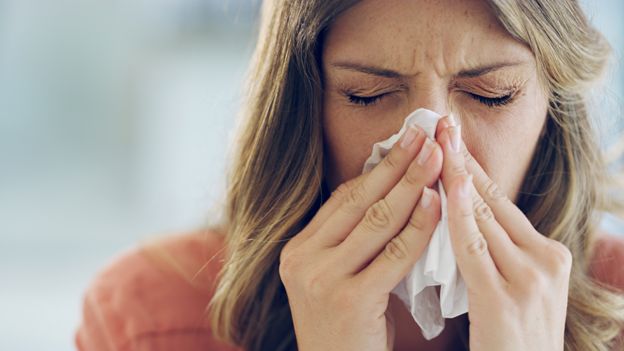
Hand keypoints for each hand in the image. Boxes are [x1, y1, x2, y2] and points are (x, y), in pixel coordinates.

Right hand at [279, 125, 442, 350]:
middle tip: (425, 134)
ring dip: (412, 185)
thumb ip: (354, 241)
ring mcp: (321, 279)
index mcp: (298, 249)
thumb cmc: (348, 330)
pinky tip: (438, 204)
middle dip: (396, 164)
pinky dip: (418, 227)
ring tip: (438, 157)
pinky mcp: (349, 300)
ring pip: (377, 221)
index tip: (405, 142)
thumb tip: (391, 192)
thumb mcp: (339, 278)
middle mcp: (303, 259)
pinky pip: (393, 255)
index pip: (343, 199)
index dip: (377, 168)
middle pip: (359, 201)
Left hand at [435, 116, 571, 350]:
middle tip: (440, 123)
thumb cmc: (510, 342)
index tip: (451, 138)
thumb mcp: (511, 288)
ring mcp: (529, 279)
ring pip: (483, 216)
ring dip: (455, 175)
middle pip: (493, 199)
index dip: (473, 167)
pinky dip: (457, 215)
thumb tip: (460, 214)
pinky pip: (472, 248)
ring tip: (436, 141)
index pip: (501, 201)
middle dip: (462, 159)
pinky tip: (443, 187)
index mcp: (547, 255)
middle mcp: (545, 260)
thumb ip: (493, 253)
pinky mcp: (504, 300)